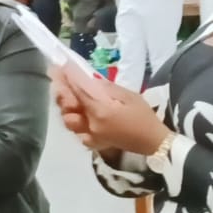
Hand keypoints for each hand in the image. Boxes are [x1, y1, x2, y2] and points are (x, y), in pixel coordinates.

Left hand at [50, 64, 169, 156]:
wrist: (154, 142)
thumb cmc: (144, 116)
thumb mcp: (129, 96)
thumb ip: (107, 88)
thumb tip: (90, 78)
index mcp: (100, 111)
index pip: (78, 92)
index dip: (67, 79)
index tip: (60, 68)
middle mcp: (91, 125)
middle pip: (67, 108)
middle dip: (61, 92)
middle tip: (58, 80)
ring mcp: (91, 136)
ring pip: (68, 122)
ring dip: (65, 109)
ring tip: (66, 97)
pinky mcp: (95, 144)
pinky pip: (78, 134)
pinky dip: (75, 125)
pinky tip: (79, 116)